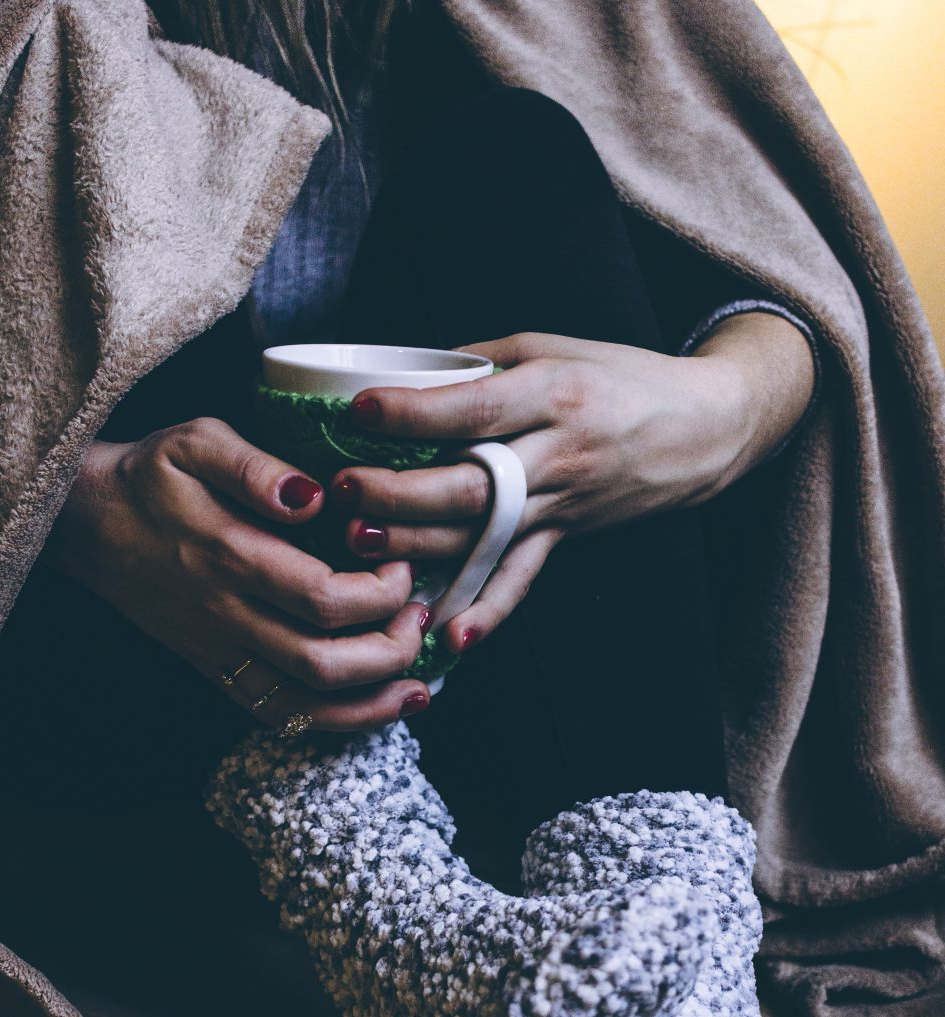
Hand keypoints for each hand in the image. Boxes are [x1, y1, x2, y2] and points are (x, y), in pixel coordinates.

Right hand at [43, 417, 431, 730]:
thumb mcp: (197, 442)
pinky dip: (336, 720)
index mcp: (230, 558)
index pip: (326, 599)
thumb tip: (315, 497)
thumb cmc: (153, 476)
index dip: (383, 592)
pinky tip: (375, 703)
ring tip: (419, 682)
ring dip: (374, 703)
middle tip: (421, 617)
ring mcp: (220, 653)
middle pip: (326, 665)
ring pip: (307, 707)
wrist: (85, 525)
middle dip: (393, 651)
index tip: (403, 565)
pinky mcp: (218, 672)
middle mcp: (226, 617)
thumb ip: (257, 467)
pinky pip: (281, 715)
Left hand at [331, 314, 814, 650]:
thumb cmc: (622, 376)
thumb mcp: (553, 347)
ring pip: (482, 534)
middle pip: (470, 483)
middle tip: (342, 490)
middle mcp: (558, 454)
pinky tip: (450, 638)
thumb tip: (404, 376)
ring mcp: (563, 504)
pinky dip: (489, 613)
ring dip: (417, 546)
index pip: (475, 409)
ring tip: (359, 547)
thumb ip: (480, 364)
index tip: (360, 410)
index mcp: (554, 394)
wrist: (706, 427)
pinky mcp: (567, 537)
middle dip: (399, 492)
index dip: (416, 412)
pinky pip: (522, 580)